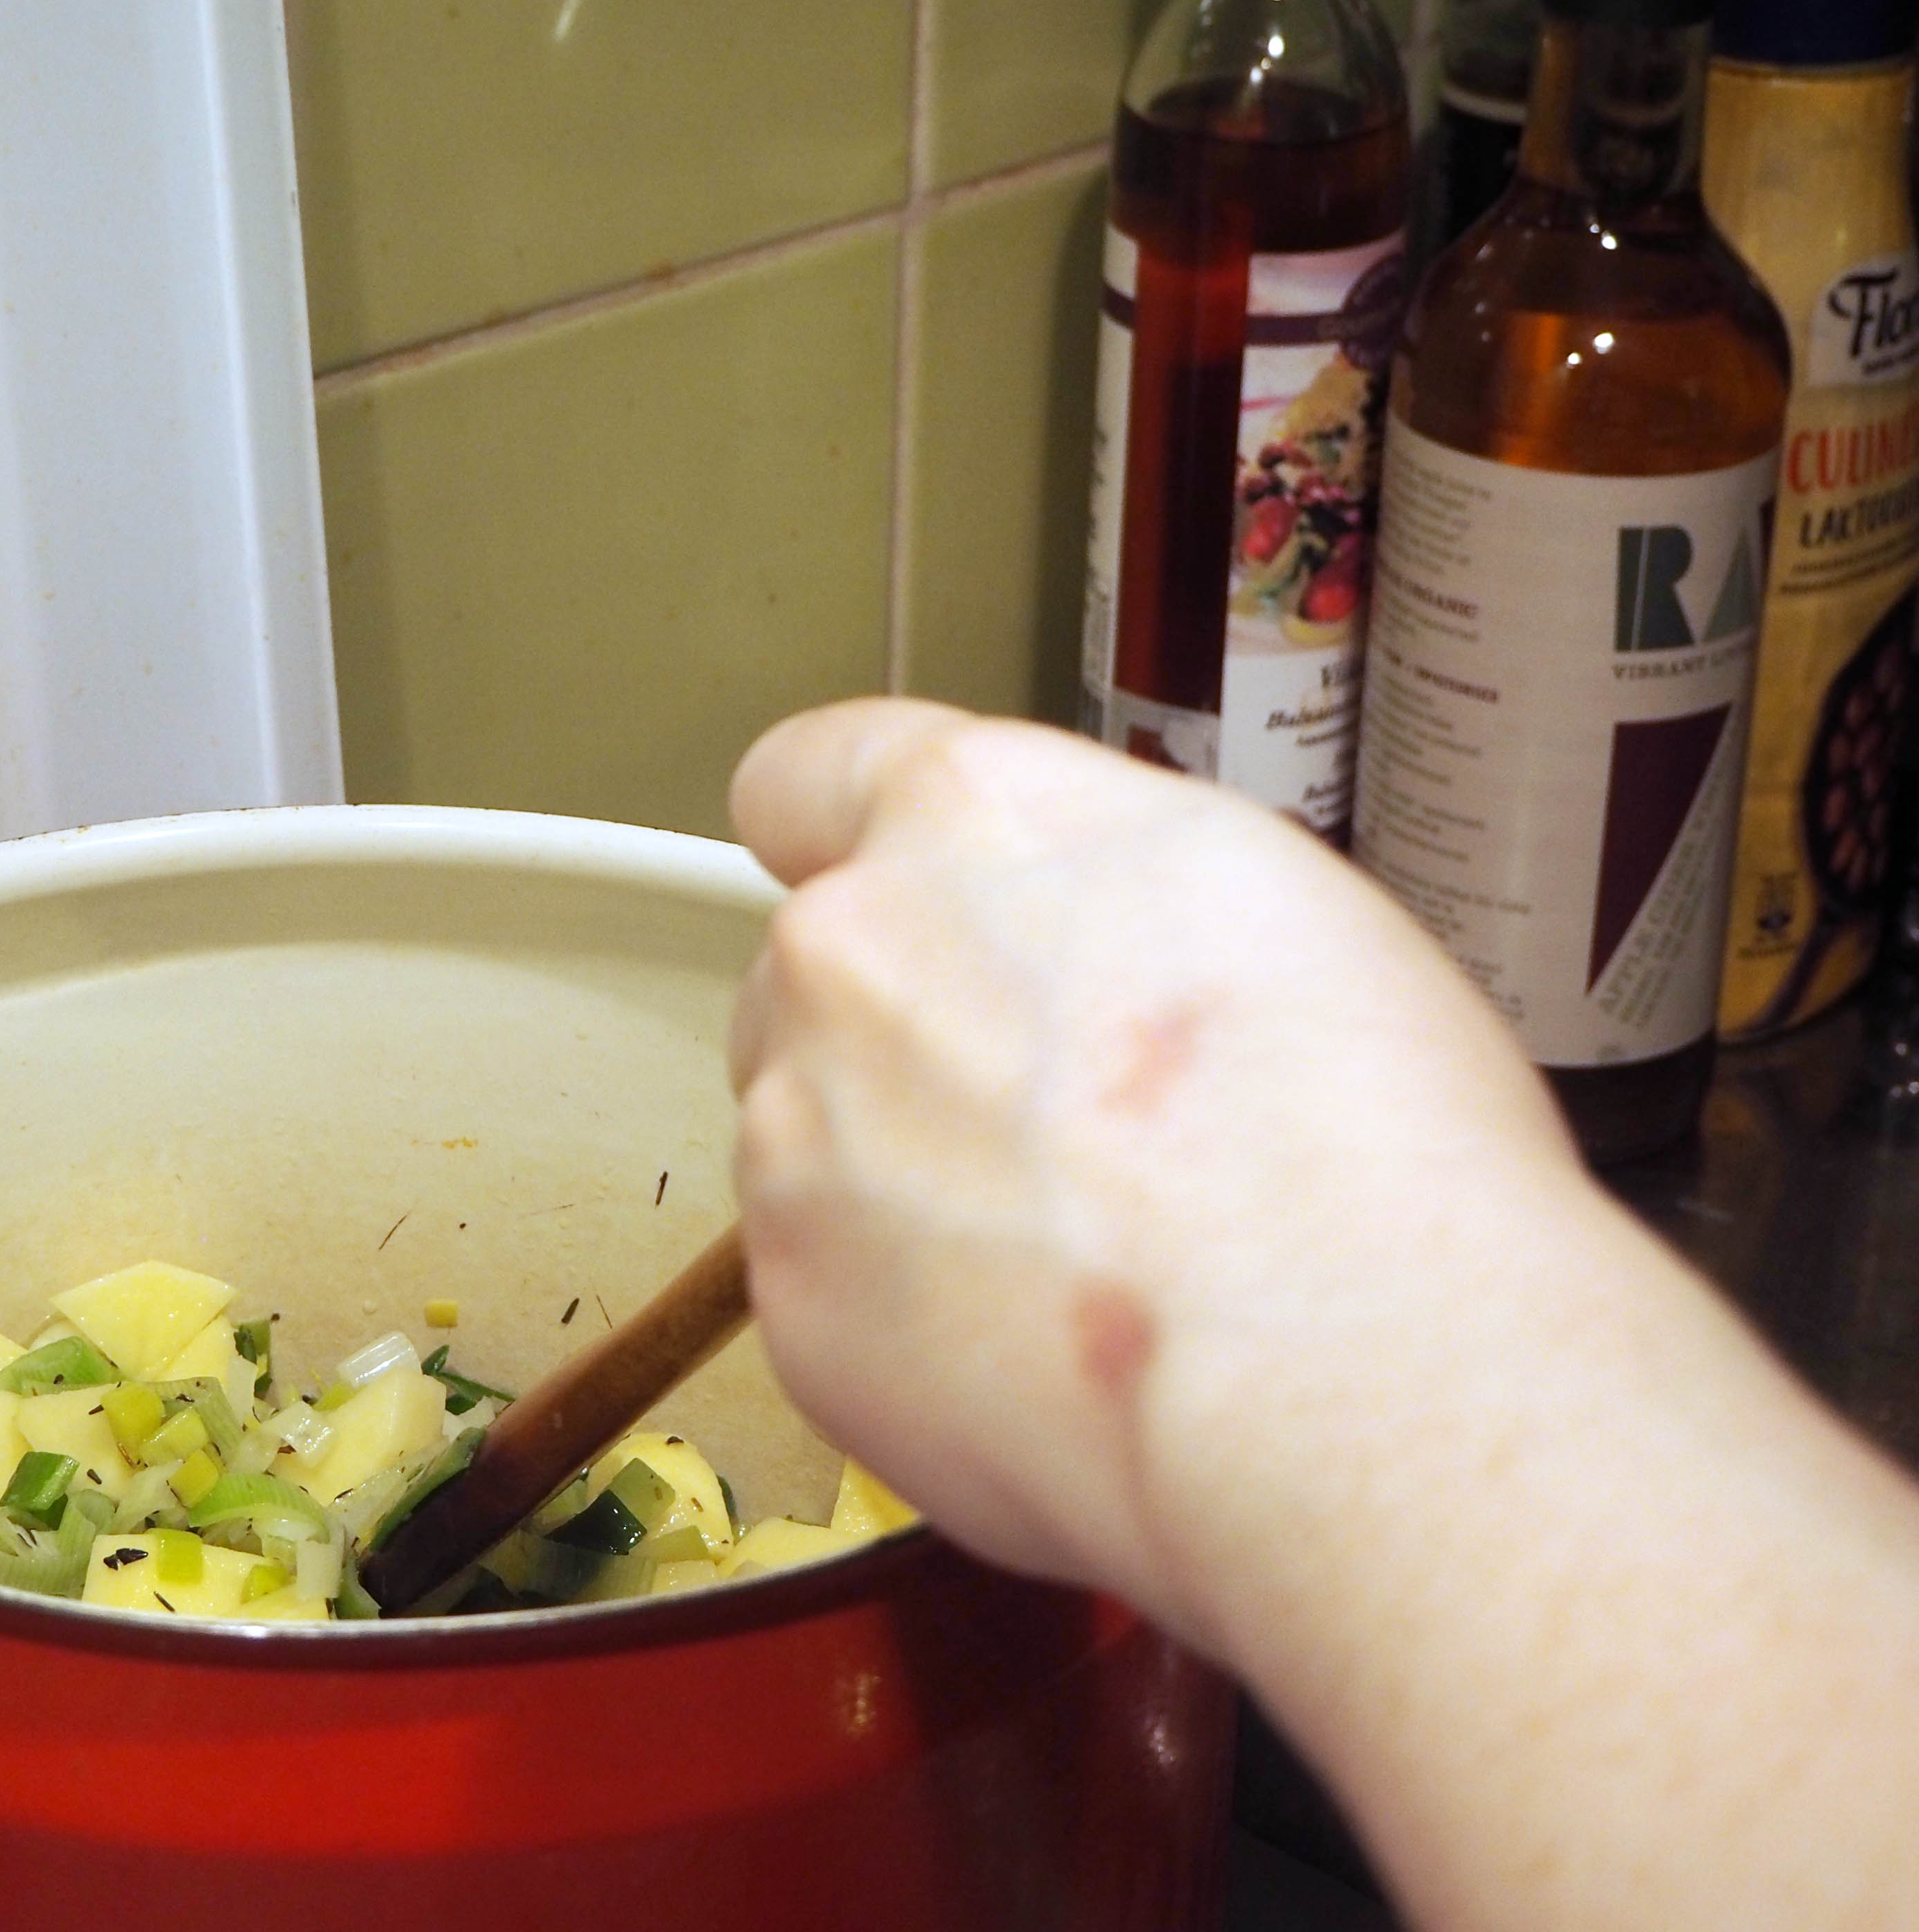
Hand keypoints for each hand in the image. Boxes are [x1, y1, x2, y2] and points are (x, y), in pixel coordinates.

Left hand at [725, 698, 1579, 1648]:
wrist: (1345, 1376)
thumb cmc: (1365, 1142)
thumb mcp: (1258, 900)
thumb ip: (1092, 892)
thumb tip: (1067, 948)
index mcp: (963, 817)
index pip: (806, 777)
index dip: (844, 844)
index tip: (887, 898)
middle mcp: (846, 953)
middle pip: (821, 981)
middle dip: (905, 1041)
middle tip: (1060, 1131)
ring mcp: (797, 1131)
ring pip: (814, 1139)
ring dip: (903, 1187)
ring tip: (1077, 1267)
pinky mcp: (788, 1296)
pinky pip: (826, 1290)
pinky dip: (907, 1324)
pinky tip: (1045, 1363)